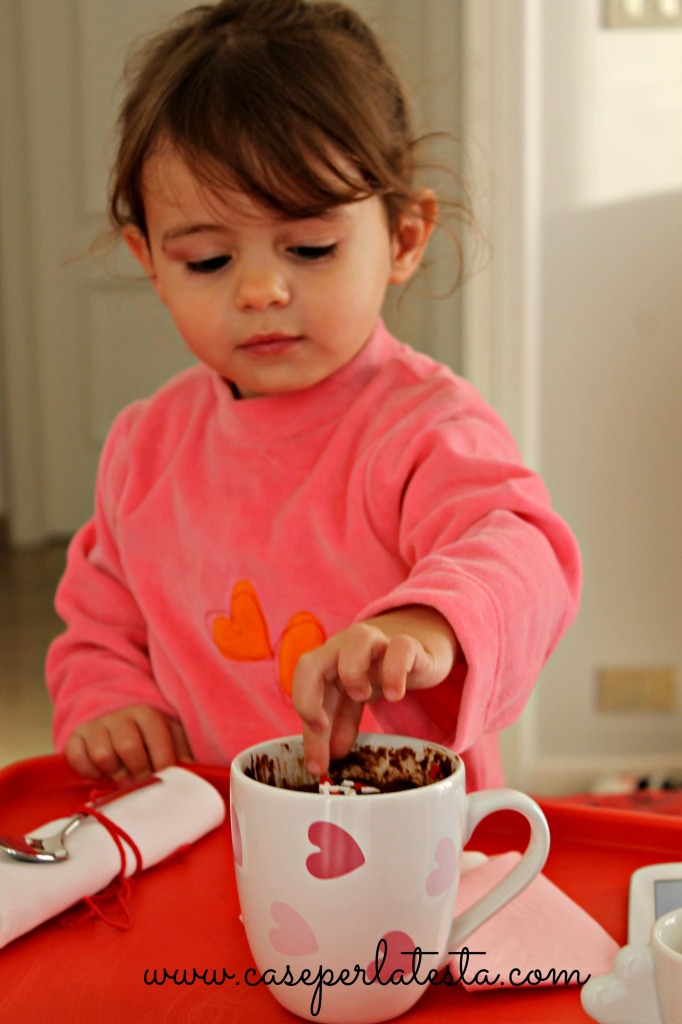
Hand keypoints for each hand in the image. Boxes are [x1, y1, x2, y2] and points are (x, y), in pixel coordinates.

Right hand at [64, 704, 193, 780]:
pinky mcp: (75, 737)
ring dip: (114, 775)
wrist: (114, 723)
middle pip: (128, 748)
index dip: (162, 766)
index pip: (157, 741)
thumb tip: (193, 775)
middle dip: (137, 775)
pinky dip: (89, 772)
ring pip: (103, 755)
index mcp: (147, 714)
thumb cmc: (147, 739)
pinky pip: (78, 758)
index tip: (163, 781)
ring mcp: (96, 725)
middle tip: (141, 786)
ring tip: (122, 780)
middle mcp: (121, 716)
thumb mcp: (169, 739)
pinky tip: (101, 774)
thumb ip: (182, 754)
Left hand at [292, 606, 456, 776]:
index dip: (302, 706)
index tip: (317, 740)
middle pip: (311, 661)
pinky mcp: (408, 647)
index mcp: (326, 664)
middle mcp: (345, 649)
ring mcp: (377, 644)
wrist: (412, 650)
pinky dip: (395, 671)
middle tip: (323, 725)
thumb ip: (333, 730)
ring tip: (363, 697)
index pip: (302, 682)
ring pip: (357, 639)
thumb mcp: (349, 704)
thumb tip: (321, 765)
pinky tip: (394, 695)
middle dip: (309, 698)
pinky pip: (400, 647)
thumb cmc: (372, 675)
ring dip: (352, 672)